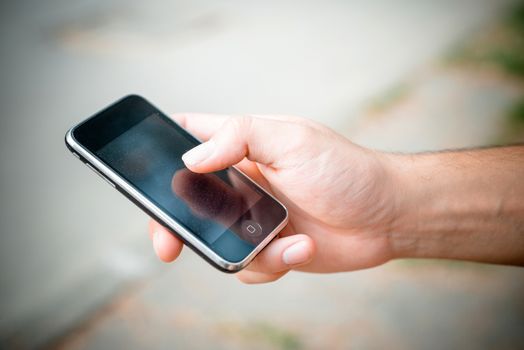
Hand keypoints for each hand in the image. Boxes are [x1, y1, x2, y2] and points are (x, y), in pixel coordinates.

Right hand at [149, 114, 399, 282]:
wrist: (386, 216)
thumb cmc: (345, 170)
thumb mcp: (293, 140)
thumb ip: (240, 137)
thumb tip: (191, 159)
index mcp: (244, 146)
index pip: (189, 137)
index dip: (160, 148)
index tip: (139, 171)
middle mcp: (243, 181)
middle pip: (188, 199)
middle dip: (174, 224)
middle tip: (167, 244)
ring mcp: (254, 215)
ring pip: (216, 241)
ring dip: (243, 249)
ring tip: (287, 238)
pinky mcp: (270, 246)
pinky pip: (249, 265)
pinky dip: (274, 262)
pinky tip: (304, 248)